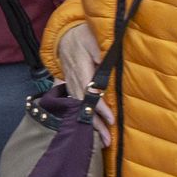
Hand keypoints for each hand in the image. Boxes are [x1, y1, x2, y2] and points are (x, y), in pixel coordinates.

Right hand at [55, 22, 114, 144]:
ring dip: (90, 124)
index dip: (100, 106)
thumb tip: (112, 65)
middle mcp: (73, 79)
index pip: (90, 91)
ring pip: (79, 108)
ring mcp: (70, 84)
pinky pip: (76, 106)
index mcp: (80, 67)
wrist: (64, 35)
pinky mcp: (71, 87)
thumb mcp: (93, 37)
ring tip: (102, 141)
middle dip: (95, 123)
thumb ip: (102, 50)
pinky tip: (92, 130)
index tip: (111, 118)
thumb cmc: (83, 35)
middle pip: (83, 105)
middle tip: (107, 140)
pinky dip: (84, 118)